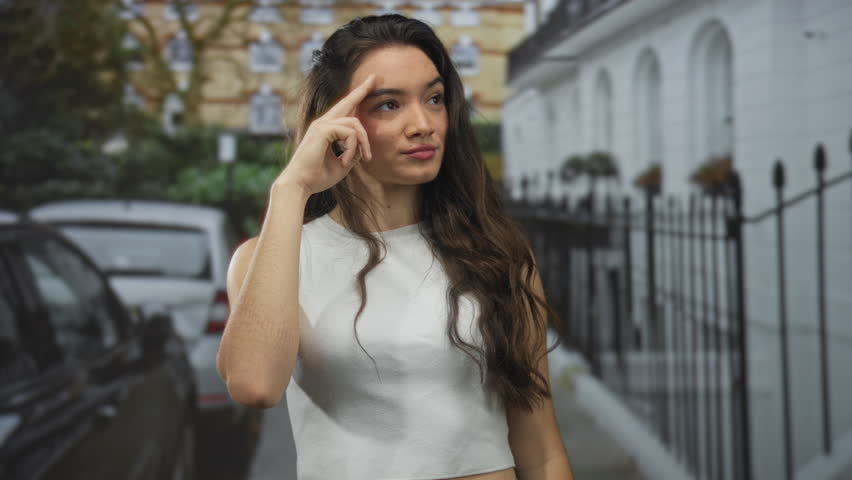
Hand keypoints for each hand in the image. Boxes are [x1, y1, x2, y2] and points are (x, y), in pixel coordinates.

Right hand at [274, 74, 375, 195]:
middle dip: (361, 90)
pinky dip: (353, 148)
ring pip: (355, 124)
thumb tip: (362, 147)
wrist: (300, 185)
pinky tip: (347, 160)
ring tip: (362, 160)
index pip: (343, 110)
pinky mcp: (322, 130)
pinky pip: (349, 133)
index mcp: (326, 129)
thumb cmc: (317, 178)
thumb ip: (352, 153)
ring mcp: (321, 124)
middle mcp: (323, 123)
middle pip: (347, 102)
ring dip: (363, 143)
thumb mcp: (341, 165)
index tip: (368, 84)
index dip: (356, 97)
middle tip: (374, 77)